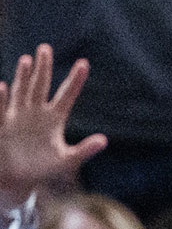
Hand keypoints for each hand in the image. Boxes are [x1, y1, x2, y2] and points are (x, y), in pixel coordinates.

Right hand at [0, 44, 105, 204]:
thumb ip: (84, 150)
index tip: (84, 63)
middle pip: (40, 85)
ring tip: (27, 59)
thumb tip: (104, 140)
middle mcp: (35, 112)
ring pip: (20, 91)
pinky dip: (1, 99)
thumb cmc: (42, 169)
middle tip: (46, 48)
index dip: (75, 80)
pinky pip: (0, 110)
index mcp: (54, 118)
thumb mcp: (66, 161)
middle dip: (43, 67)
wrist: (16, 181)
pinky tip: (2, 86)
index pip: (67, 95)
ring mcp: (16, 116)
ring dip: (22, 76)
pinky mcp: (1, 125)